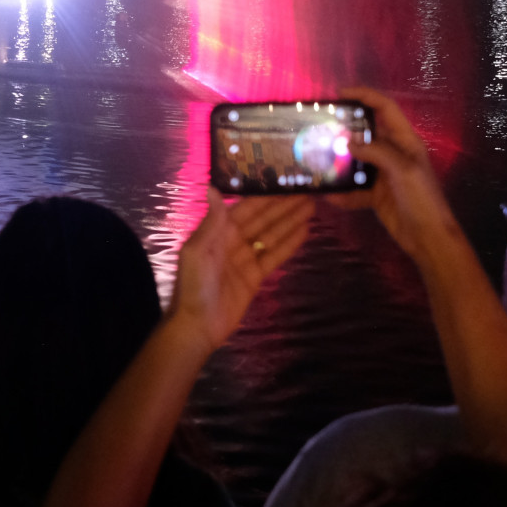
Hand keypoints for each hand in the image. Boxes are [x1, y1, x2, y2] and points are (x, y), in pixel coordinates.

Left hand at [167, 192, 312, 353]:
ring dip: (291, 221)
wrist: (198, 325)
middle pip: (263, 219)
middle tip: (307, 192)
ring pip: (272, 235)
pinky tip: (305, 231)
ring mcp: (246, 258)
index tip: (284, 181)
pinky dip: (289, 243)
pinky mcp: (256, 276)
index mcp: (218, 230)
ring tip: (311, 206)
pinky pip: (275, 255)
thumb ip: (212, 221)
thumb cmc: (194, 285)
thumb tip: (213, 186)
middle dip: (284, 206)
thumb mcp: (198, 250)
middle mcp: (233, 240)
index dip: (266, 196)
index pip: (247, 207)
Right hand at [323, 86, 458, 258]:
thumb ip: (377, 152)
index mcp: (405, 141)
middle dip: (346, 127)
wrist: (429, 238)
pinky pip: (354, 188)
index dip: (364, 96)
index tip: (339, 94)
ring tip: (316, 156)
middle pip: (367, 132)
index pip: (385, 108)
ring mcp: (384, 174)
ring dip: (340, 159)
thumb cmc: (421, 199)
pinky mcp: (376, 194)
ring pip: (357, 160)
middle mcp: (393, 153)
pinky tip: (327, 194)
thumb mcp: (403, 170)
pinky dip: (342, 192)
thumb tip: (348, 142)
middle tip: (320, 125)